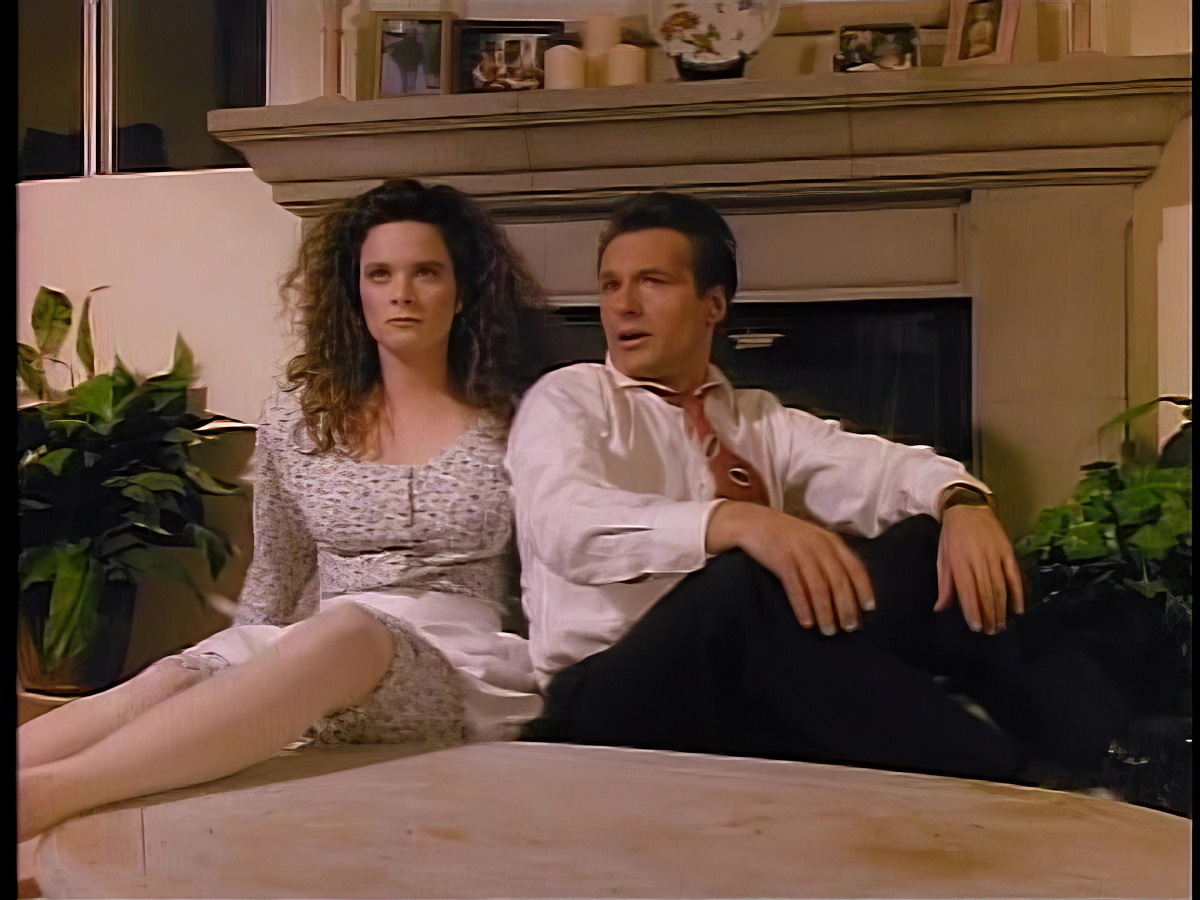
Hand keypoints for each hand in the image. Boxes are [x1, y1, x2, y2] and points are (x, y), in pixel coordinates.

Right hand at [707, 502, 874, 634]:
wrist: (753, 521)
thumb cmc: (787, 537)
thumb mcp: (814, 540)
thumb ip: (831, 557)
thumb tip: (849, 590)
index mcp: (832, 541)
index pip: (856, 567)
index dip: (864, 589)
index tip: (869, 610)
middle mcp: (819, 545)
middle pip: (839, 581)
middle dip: (847, 607)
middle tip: (850, 628)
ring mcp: (799, 551)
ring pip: (819, 587)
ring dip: (826, 612)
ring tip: (829, 631)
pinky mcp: (780, 559)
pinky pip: (795, 587)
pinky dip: (802, 607)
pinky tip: (807, 623)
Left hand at [935, 504, 1024, 634]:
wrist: (967, 508)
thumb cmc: (951, 537)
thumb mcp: (943, 558)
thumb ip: (945, 585)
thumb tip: (940, 609)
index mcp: (959, 562)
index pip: (967, 591)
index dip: (973, 611)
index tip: (976, 628)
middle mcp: (978, 560)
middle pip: (986, 593)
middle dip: (989, 615)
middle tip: (991, 632)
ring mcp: (995, 555)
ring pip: (1000, 587)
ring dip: (1002, 609)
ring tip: (1002, 626)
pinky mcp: (1008, 551)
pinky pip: (1014, 575)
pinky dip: (1018, 592)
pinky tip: (1019, 609)